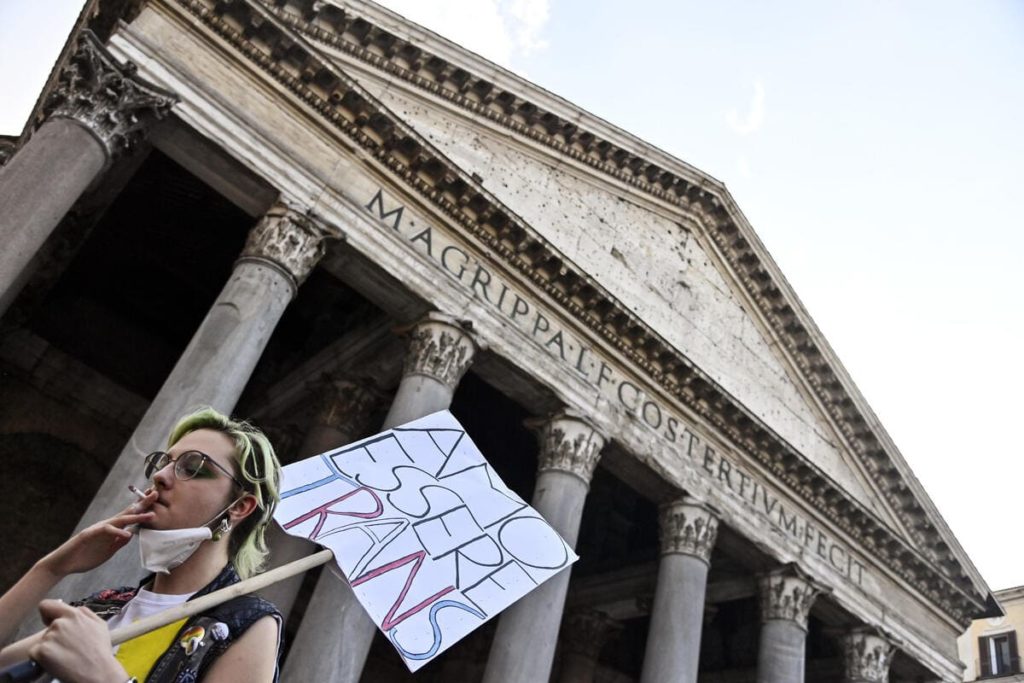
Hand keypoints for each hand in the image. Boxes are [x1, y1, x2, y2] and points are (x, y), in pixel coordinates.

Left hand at [28, 600, 127, 682]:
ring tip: (65, 656)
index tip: (51, 622)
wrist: (96, 672)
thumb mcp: (100, 625)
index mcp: (74, 615)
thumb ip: (86, 613)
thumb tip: (75, 610)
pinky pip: (35, 653)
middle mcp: (59, 623)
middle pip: (48, 627)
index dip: (47, 614)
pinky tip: (56, 662)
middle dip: (55, 636)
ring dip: (50, 648)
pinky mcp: (41, 652)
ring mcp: (49, 637)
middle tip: (67, 647)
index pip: (47, 605)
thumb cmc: (100, 651)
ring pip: (42, 641)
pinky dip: (42, 658)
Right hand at [37, 490, 156, 578]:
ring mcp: (97, 529)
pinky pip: (104, 531)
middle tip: (156, 494)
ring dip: (134, 517)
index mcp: (112, 530)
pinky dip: (116, 532)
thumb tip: (131, 534)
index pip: (130, 517)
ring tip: (149, 515)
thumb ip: (119, 542)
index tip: (156, 500)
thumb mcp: (108, 551)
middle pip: (127, 513)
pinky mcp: (88, 535)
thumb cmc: (85, 556)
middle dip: (142, 504)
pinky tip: (125, 534)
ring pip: (118, 520)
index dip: (143, 509)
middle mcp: (106, 526)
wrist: (63, 564)